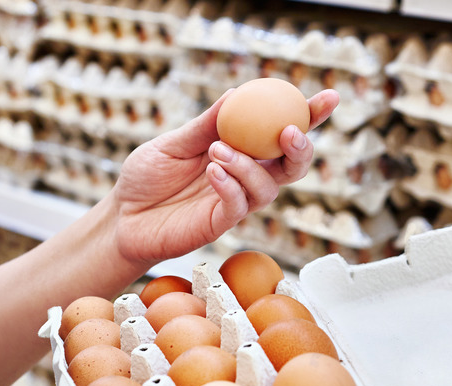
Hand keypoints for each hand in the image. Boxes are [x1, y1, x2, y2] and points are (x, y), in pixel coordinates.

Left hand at [108, 89, 338, 268]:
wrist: (121, 215)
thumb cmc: (147, 176)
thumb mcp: (174, 141)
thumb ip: (206, 124)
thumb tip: (237, 95)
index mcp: (240, 151)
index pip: (280, 134)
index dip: (309, 117)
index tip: (329, 99)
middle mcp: (245, 178)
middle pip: (291, 167)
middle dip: (301, 149)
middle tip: (289, 131)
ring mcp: (235, 203)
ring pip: (267, 188)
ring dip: (249, 165)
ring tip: (217, 150)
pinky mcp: (218, 224)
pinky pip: (238, 206)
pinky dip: (231, 185)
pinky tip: (213, 170)